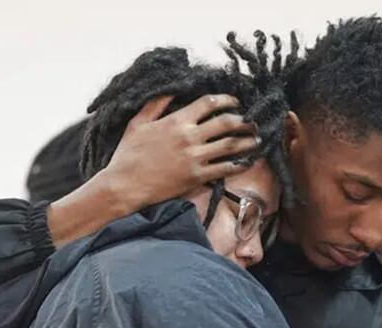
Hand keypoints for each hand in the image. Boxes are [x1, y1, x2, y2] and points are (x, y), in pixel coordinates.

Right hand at [99, 93, 258, 209]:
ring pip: (231, 145)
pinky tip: (247, 162)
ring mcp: (195, 157)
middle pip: (226, 122)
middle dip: (243, 120)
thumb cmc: (128, 155)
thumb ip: (156, 104)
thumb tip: (172, 89)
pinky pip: (225, 168)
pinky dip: (239, 164)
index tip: (235, 101)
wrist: (124, 185)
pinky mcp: (197, 177)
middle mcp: (189, 137)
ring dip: (248, 141)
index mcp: (176, 120)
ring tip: (257, 139)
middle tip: (252, 121)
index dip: (226, 100)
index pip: (209, 103)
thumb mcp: (138, 123)